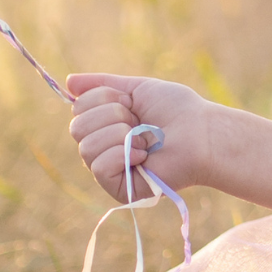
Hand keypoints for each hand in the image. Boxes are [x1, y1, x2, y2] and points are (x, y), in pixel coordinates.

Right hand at [67, 73, 213, 203]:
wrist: (203, 134)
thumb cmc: (178, 111)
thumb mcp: (138, 89)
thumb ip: (103, 85)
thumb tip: (68, 81)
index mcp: (105, 124)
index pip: (78, 108)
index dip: (104, 99)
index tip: (131, 103)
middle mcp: (103, 148)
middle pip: (76, 127)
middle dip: (111, 116)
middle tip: (140, 122)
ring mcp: (110, 170)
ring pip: (86, 146)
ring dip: (120, 135)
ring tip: (145, 140)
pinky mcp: (120, 189)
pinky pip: (98, 167)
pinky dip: (121, 154)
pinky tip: (143, 155)